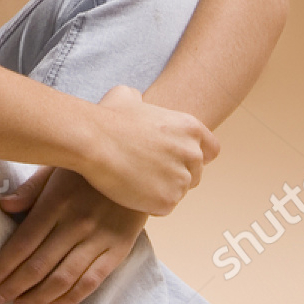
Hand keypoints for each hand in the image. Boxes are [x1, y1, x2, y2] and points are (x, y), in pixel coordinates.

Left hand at [0, 165, 147, 303]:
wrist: (140, 166)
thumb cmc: (90, 167)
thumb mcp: (57, 167)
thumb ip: (31, 189)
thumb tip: (3, 207)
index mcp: (57, 202)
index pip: (24, 241)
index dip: (4, 264)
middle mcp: (77, 223)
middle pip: (39, 265)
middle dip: (14, 286)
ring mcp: (99, 239)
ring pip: (63, 279)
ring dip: (38, 298)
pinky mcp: (118, 250)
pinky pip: (91, 282)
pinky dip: (70, 299)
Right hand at [82, 84, 218, 214]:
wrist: (92, 141)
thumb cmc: (107, 118)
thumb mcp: (126, 96)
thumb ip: (141, 101)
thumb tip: (136, 101)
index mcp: (191, 128)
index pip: (211, 150)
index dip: (194, 157)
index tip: (176, 160)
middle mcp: (192, 154)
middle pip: (195, 174)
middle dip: (175, 175)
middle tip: (147, 172)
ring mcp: (181, 179)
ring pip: (178, 192)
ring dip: (161, 190)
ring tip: (134, 180)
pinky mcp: (167, 201)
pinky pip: (163, 208)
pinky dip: (148, 204)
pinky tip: (130, 190)